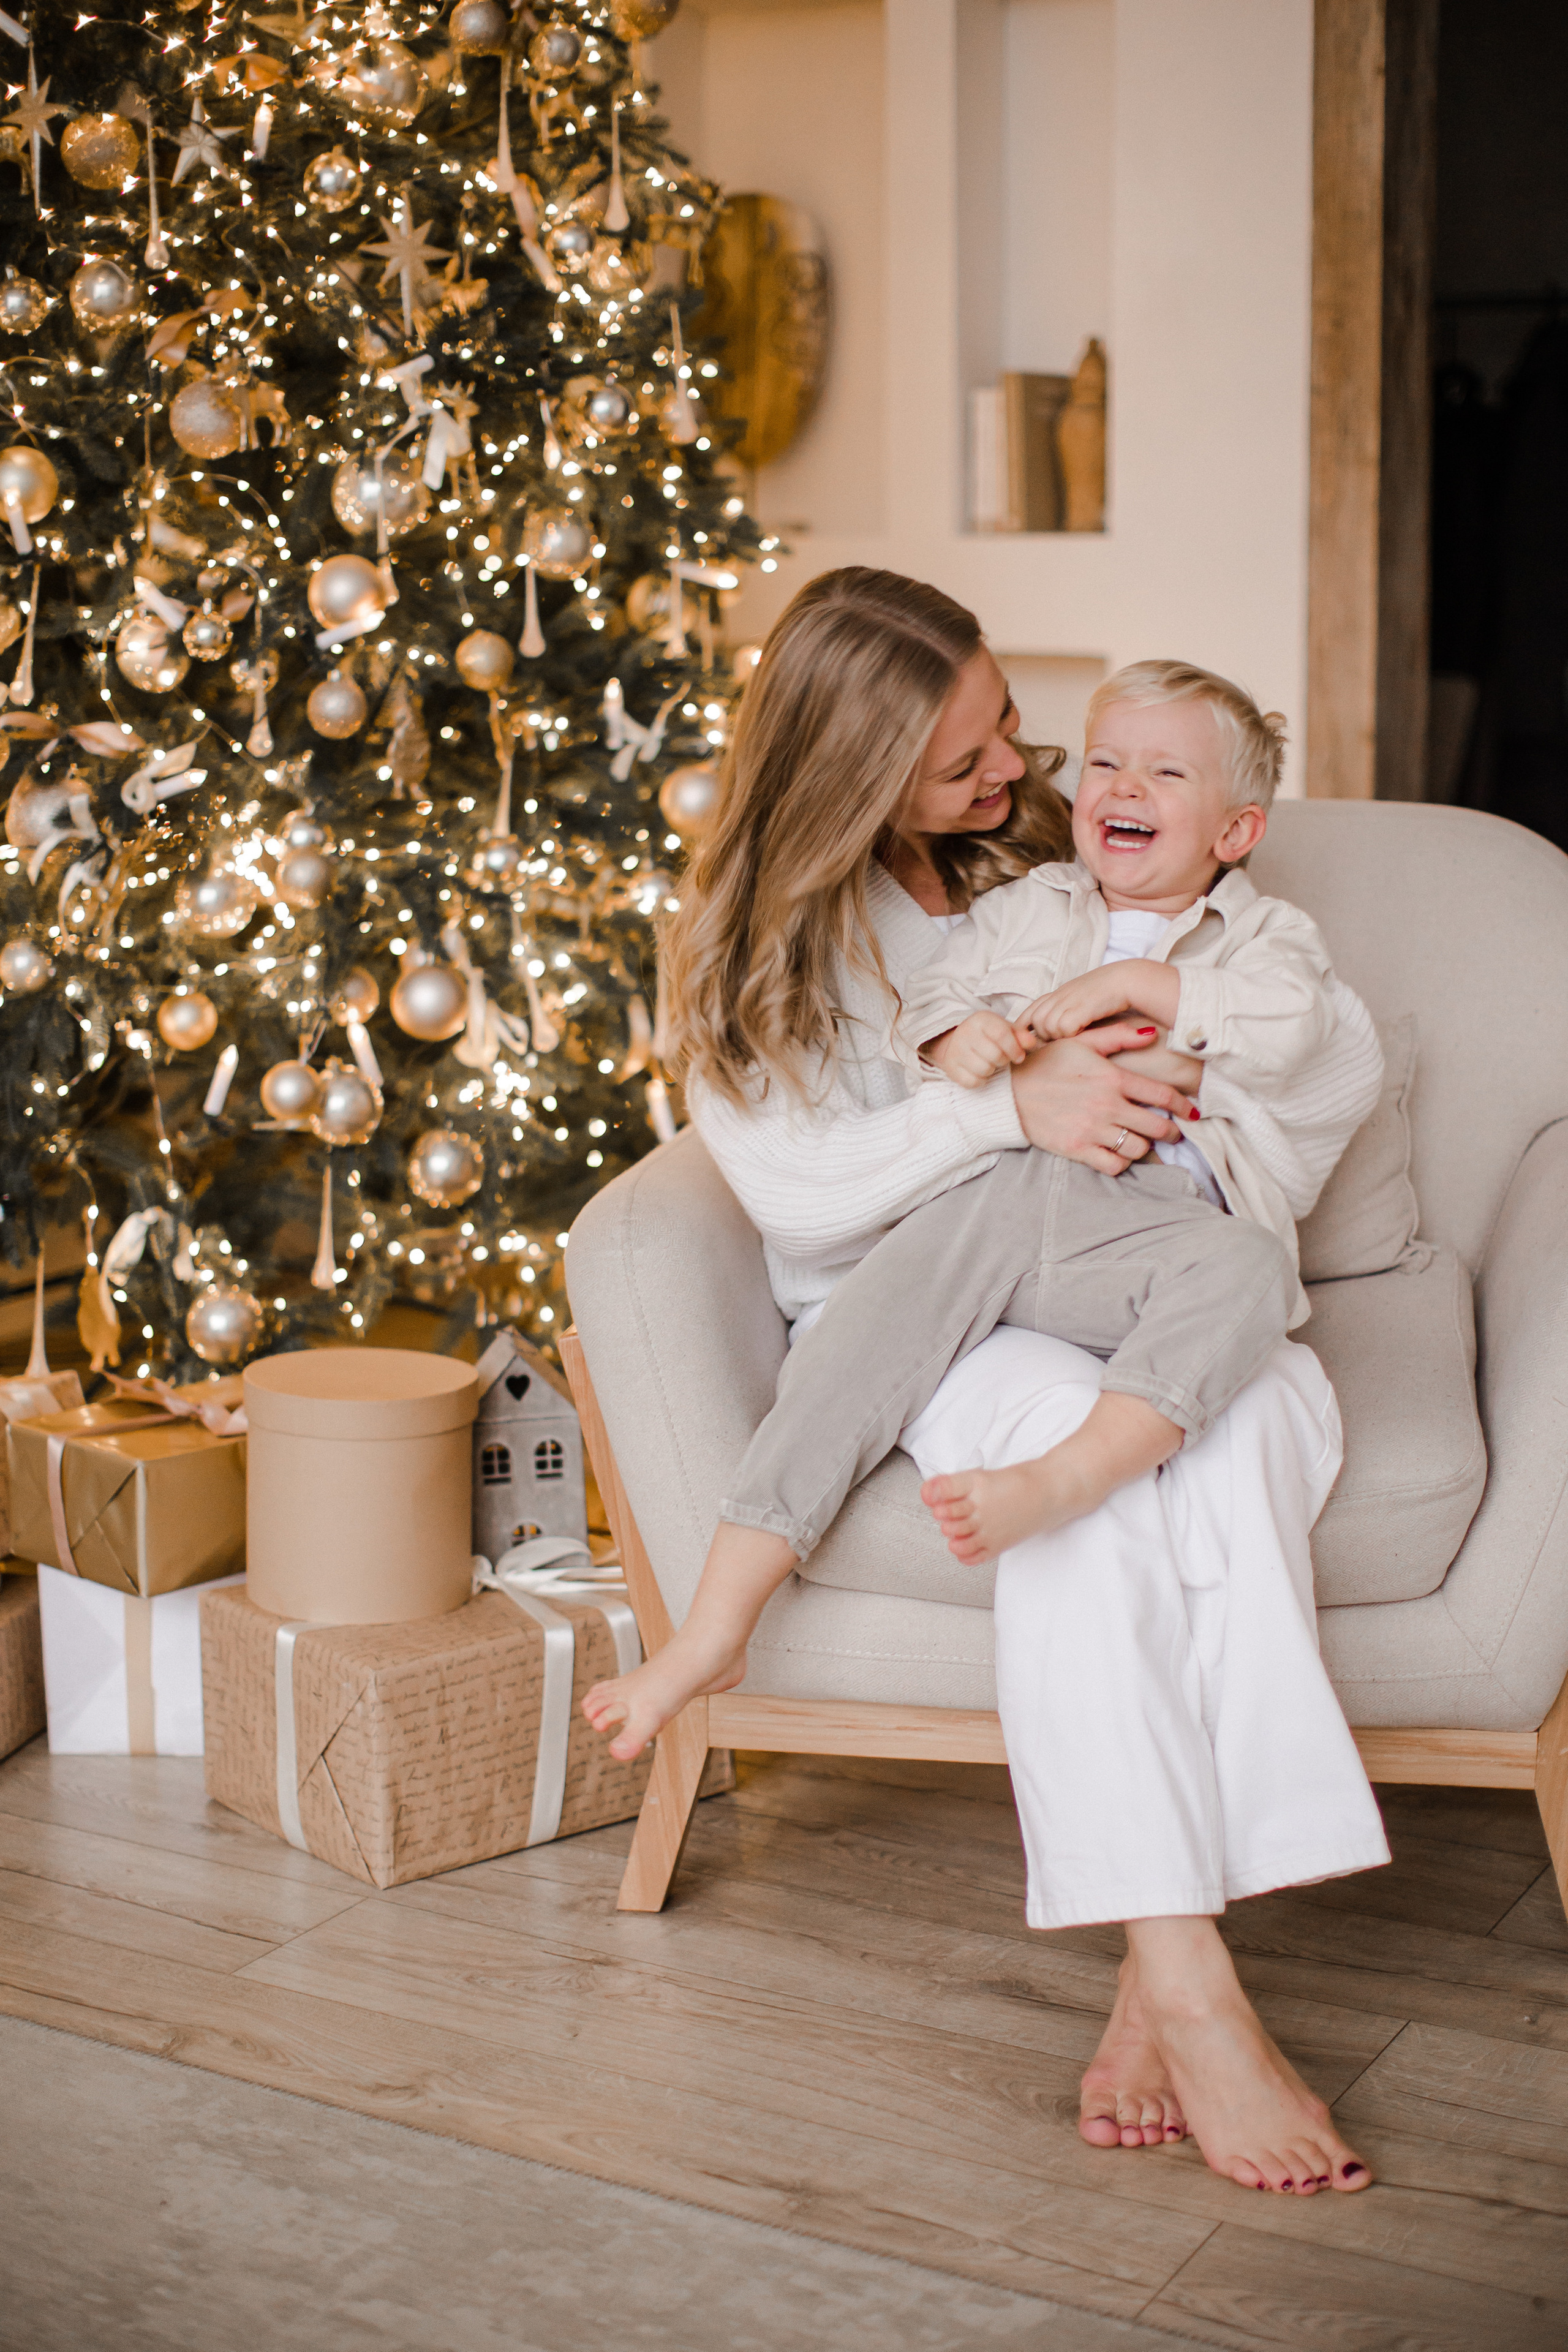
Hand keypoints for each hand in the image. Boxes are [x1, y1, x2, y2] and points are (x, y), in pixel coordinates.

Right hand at [924, 1011, 1025, 1087]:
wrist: (960, 1043)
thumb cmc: (989, 1037)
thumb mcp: (1006, 1031)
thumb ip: (1021, 1036)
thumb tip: (1031, 1042)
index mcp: (980, 1019)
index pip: (1002, 1035)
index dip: (1014, 1049)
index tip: (1019, 1056)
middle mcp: (964, 1032)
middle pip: (995, 1054)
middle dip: (1003, 1060)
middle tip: (1001, 1059)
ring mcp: (955, 1050)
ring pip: (984, 1069)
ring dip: (992, 1070)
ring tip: (990, 1063)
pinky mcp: (950, 1068)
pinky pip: (972, 1081)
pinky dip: (980, 1080)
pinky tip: (980, 1072)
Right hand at [1010, 1027, 1198, 1174]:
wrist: (1008, 1091)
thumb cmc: (1045, 1063)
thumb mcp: (1080, 1041)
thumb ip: (1117, 1036)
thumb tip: (1152, 1032)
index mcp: (1112, 1078)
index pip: (1162, 1095)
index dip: (1183, 1106)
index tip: (1192, 1113)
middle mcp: (1107, 1105)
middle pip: (1156, 1127)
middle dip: (1170, 1132)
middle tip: (1171, 1132)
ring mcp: (1092, 1129)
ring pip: (1138, 1149)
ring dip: (1145, 1147)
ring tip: (1141, 1142)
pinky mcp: (1077, 1148)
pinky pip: (1114, 1165)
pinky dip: (1121, 1162)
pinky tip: (1119, 1153)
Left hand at [1019, 959, 1179, 1043]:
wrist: (1129, 980)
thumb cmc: (1110, 994)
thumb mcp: (1080, 1000)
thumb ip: (1064, 1011)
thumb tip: (1049, 1032)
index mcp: (1056, 994)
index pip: (1028, 1014)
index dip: (1024, 1029)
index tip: (1028, 1042)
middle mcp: (1057, 996)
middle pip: (1035, 1024)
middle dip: (1044, 1036)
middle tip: (1065, 1038)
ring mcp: (1065, 1001)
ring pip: (1047, 1029)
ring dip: (1061, 1036)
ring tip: (1080, 1032)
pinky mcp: (1076, 1008)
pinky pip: (1063, 1031)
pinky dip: (1072, 1035)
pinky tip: (1087, 1029)